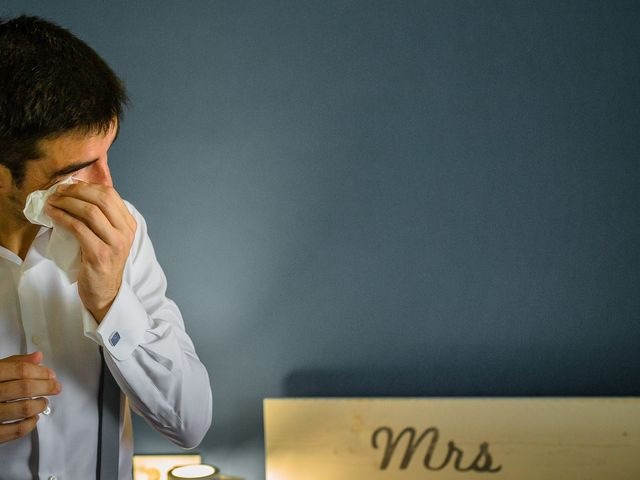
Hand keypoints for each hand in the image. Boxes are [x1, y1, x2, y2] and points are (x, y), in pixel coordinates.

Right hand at [0, 352, 60, 443]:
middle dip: (46, 387)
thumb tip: (37, 358)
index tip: (51, 375)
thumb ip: (13, 363)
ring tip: (43, 402)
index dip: (40, 372)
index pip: (20, 371)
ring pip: (23, 409)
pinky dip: (29, 424)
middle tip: (55, 387)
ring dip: (39, 405)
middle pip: (24, 388)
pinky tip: (33, 418)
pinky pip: (15, 430)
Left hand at [45, 182, 136, 321]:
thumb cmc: (103, 263)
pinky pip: (78, 228)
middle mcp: (125, 233)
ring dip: (66, 203)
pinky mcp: (99, 255)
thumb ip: (102, 219)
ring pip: (89, 212)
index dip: (87, 187)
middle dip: (76, 192)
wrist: (105, 292)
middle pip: (101, 199)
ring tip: (52, 202)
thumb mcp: (110, 238)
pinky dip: (62, 218)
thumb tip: (76, 194)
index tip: (69, 187)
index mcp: (129, 225)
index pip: (110, 195)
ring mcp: (114, 244)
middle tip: (58, 193)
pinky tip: (53, 216)